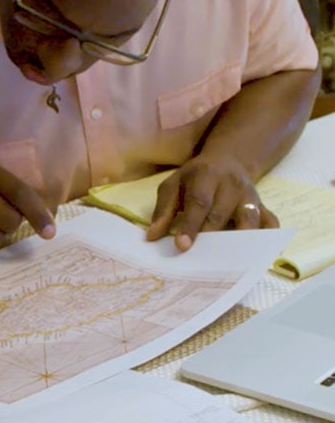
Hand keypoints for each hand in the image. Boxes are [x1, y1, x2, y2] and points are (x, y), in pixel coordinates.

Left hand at [146, 154, 278, 250]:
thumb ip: (163, 209)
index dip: (191, 225)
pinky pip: (270, 223)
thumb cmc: (195, 178)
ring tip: (228, 262)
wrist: (228, 161)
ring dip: (240, 241)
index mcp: (206, 176)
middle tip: (199, 259)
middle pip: (222, 214)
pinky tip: (259, 255)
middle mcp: (232, 186)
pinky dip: (268, 238)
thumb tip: (152, 236)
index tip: (182, 246)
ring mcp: (251, 197)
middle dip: (210, 237)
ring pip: (250, 220)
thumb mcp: (174, 184)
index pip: (199, 202)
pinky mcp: (264, 207)